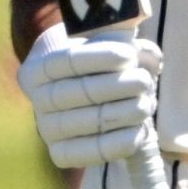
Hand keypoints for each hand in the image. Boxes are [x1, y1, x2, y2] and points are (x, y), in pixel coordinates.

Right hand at [17, 25, 161, 168]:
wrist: (80, 95)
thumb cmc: (95, 62)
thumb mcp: (102, 41)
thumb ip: (121, 34)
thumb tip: (149, 45)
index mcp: (38, 68)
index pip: (66, 60)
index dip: (99, 58)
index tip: (129, 55)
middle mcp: (38, 100)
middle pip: (80, 92)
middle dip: (119, 86)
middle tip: (144, 81)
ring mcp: (47, 130)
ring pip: (91, 122)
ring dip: (126, 112)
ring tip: (147, 103)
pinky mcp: (62, 154)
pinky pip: (92, 152)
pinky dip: (121, 142)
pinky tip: (141, 130)